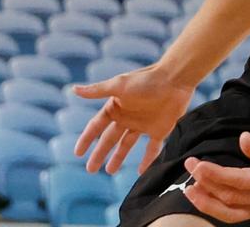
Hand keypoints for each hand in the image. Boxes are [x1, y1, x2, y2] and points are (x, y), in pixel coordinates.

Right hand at [73, 66, 195, 174]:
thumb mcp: (119, 85)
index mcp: (116, 107)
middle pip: (110, 139)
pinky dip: (147, 160)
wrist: (175, 78)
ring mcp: (143, 124)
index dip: (86, 139)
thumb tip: (73, 89)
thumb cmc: (146, 80)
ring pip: (127, 145)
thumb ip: (97, 90)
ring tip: (110, 171)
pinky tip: (141, 172)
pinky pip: (152, 149)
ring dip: (118, 158)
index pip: (96, 126)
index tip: (77, 153)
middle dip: (100, 154)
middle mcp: (128, 117)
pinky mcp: (160, 129)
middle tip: (90, 170)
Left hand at [182, 129, 249, 222]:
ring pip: (229, 212)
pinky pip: (231, 215)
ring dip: (206, 200)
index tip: (199, 165)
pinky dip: (213, 208)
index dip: (218, 175)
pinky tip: (200, 196)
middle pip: (232, 197)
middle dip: (207, 182)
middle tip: (190, 164)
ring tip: (189, 186)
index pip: (242, 181)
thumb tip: (243, 139)